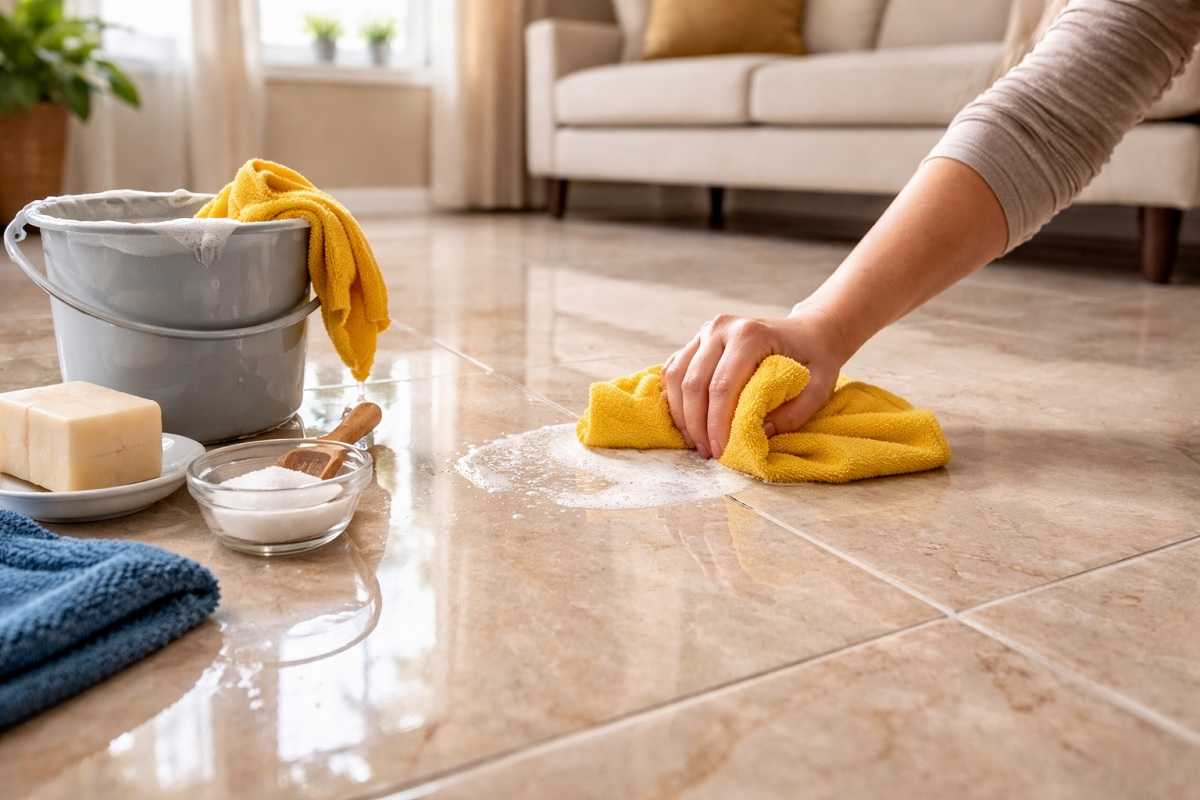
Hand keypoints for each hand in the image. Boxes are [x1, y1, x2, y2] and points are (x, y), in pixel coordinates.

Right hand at [662, 302, 852, 458]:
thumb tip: (754, 434)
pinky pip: (674, 371)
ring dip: (682, 415)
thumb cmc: (814, 359)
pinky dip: (675, 399)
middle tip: (708, 453)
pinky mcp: (697, 340)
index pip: (722, 386)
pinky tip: (688, 422)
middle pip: (693, 383)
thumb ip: (791, 413)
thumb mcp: (818, 388)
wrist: (809, 332)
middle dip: (697, 425)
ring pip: (676, 377)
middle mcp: (722, 328)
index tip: (722, 452)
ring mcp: (705, 331)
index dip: (717, 424)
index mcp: (751, 335)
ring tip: (697, 442)